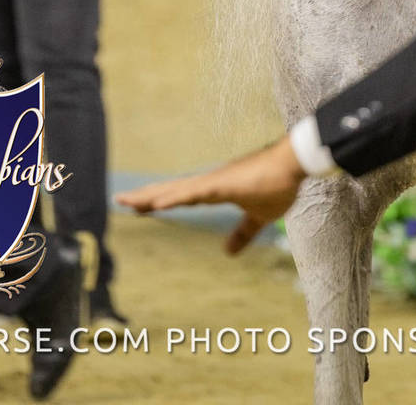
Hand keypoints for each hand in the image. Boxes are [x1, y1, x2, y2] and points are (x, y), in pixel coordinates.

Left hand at [115, 137, 305, 253]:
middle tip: (121, 201)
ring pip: (177, 190)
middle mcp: (210, 183)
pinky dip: (175, 198)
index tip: (140, 205)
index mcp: (217, 190)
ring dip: (153, 197)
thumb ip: (243, 233)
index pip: (182, 196)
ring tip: (130, 202)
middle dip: (147, 197)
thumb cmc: (278, 183)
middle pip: (172, 190)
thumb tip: (229, 252)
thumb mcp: (259, 216)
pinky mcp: (222, 183)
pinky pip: (194, 193)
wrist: (294, 164)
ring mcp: (215, 181)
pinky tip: (158, 203)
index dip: (161, 199)